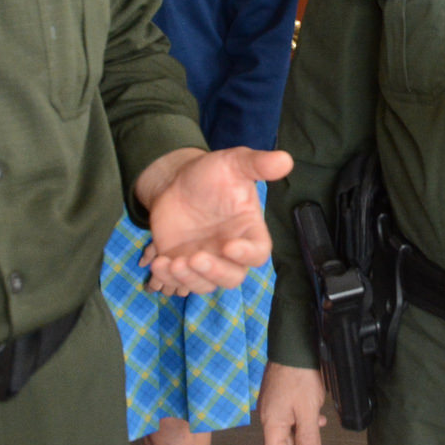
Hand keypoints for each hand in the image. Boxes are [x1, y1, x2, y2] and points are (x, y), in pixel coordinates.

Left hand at [135, 146, 293, 294]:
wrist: (176, 180)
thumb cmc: (212, 173)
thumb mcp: (234, 163)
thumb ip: (258, 164)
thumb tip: (286, 159)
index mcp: (249, 231)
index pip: (258, 253)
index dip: (247, 255)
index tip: (229, 245)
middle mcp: (230, 252)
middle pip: (232, 277)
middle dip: (214, 272)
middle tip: (194, 258)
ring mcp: (206, 261)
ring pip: (205, 285)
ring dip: (189, 278)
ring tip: (171, 262)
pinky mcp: (182, 265)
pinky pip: (179, 283)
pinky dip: (168, 279)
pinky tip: (158, 263)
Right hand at [257, 362, 327, 444]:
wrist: (293, 346)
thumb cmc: (299, 377)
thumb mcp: (308, 410)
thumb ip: (308, 437)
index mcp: (271, 422)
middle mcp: (269, 415)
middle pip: (281, 443)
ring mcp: (273, 404)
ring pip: (287, 429)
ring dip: (302, 436)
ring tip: (318, 436)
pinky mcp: (280, 394)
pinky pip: (290, 416)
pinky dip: (302, 422)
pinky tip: (316, 417)